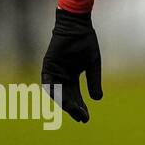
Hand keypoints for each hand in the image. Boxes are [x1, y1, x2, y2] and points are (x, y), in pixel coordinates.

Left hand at [41, 8, 102, 122]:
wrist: (76, 26)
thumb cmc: (85, 42)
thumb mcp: (93, 64)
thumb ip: (94, 81)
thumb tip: (97, 99)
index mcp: (72, 77)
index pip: (75, 96)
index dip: (80, 107)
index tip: (86, 118)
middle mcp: (61, 77)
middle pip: (66, 97)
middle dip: (73, 108)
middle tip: (81, 117)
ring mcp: (53, 72)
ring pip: (56, 93)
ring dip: (64, 102)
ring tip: (73, 110)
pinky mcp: (47, 66)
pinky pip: (47, 82)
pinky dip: (52, 90)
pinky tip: (59, 99)